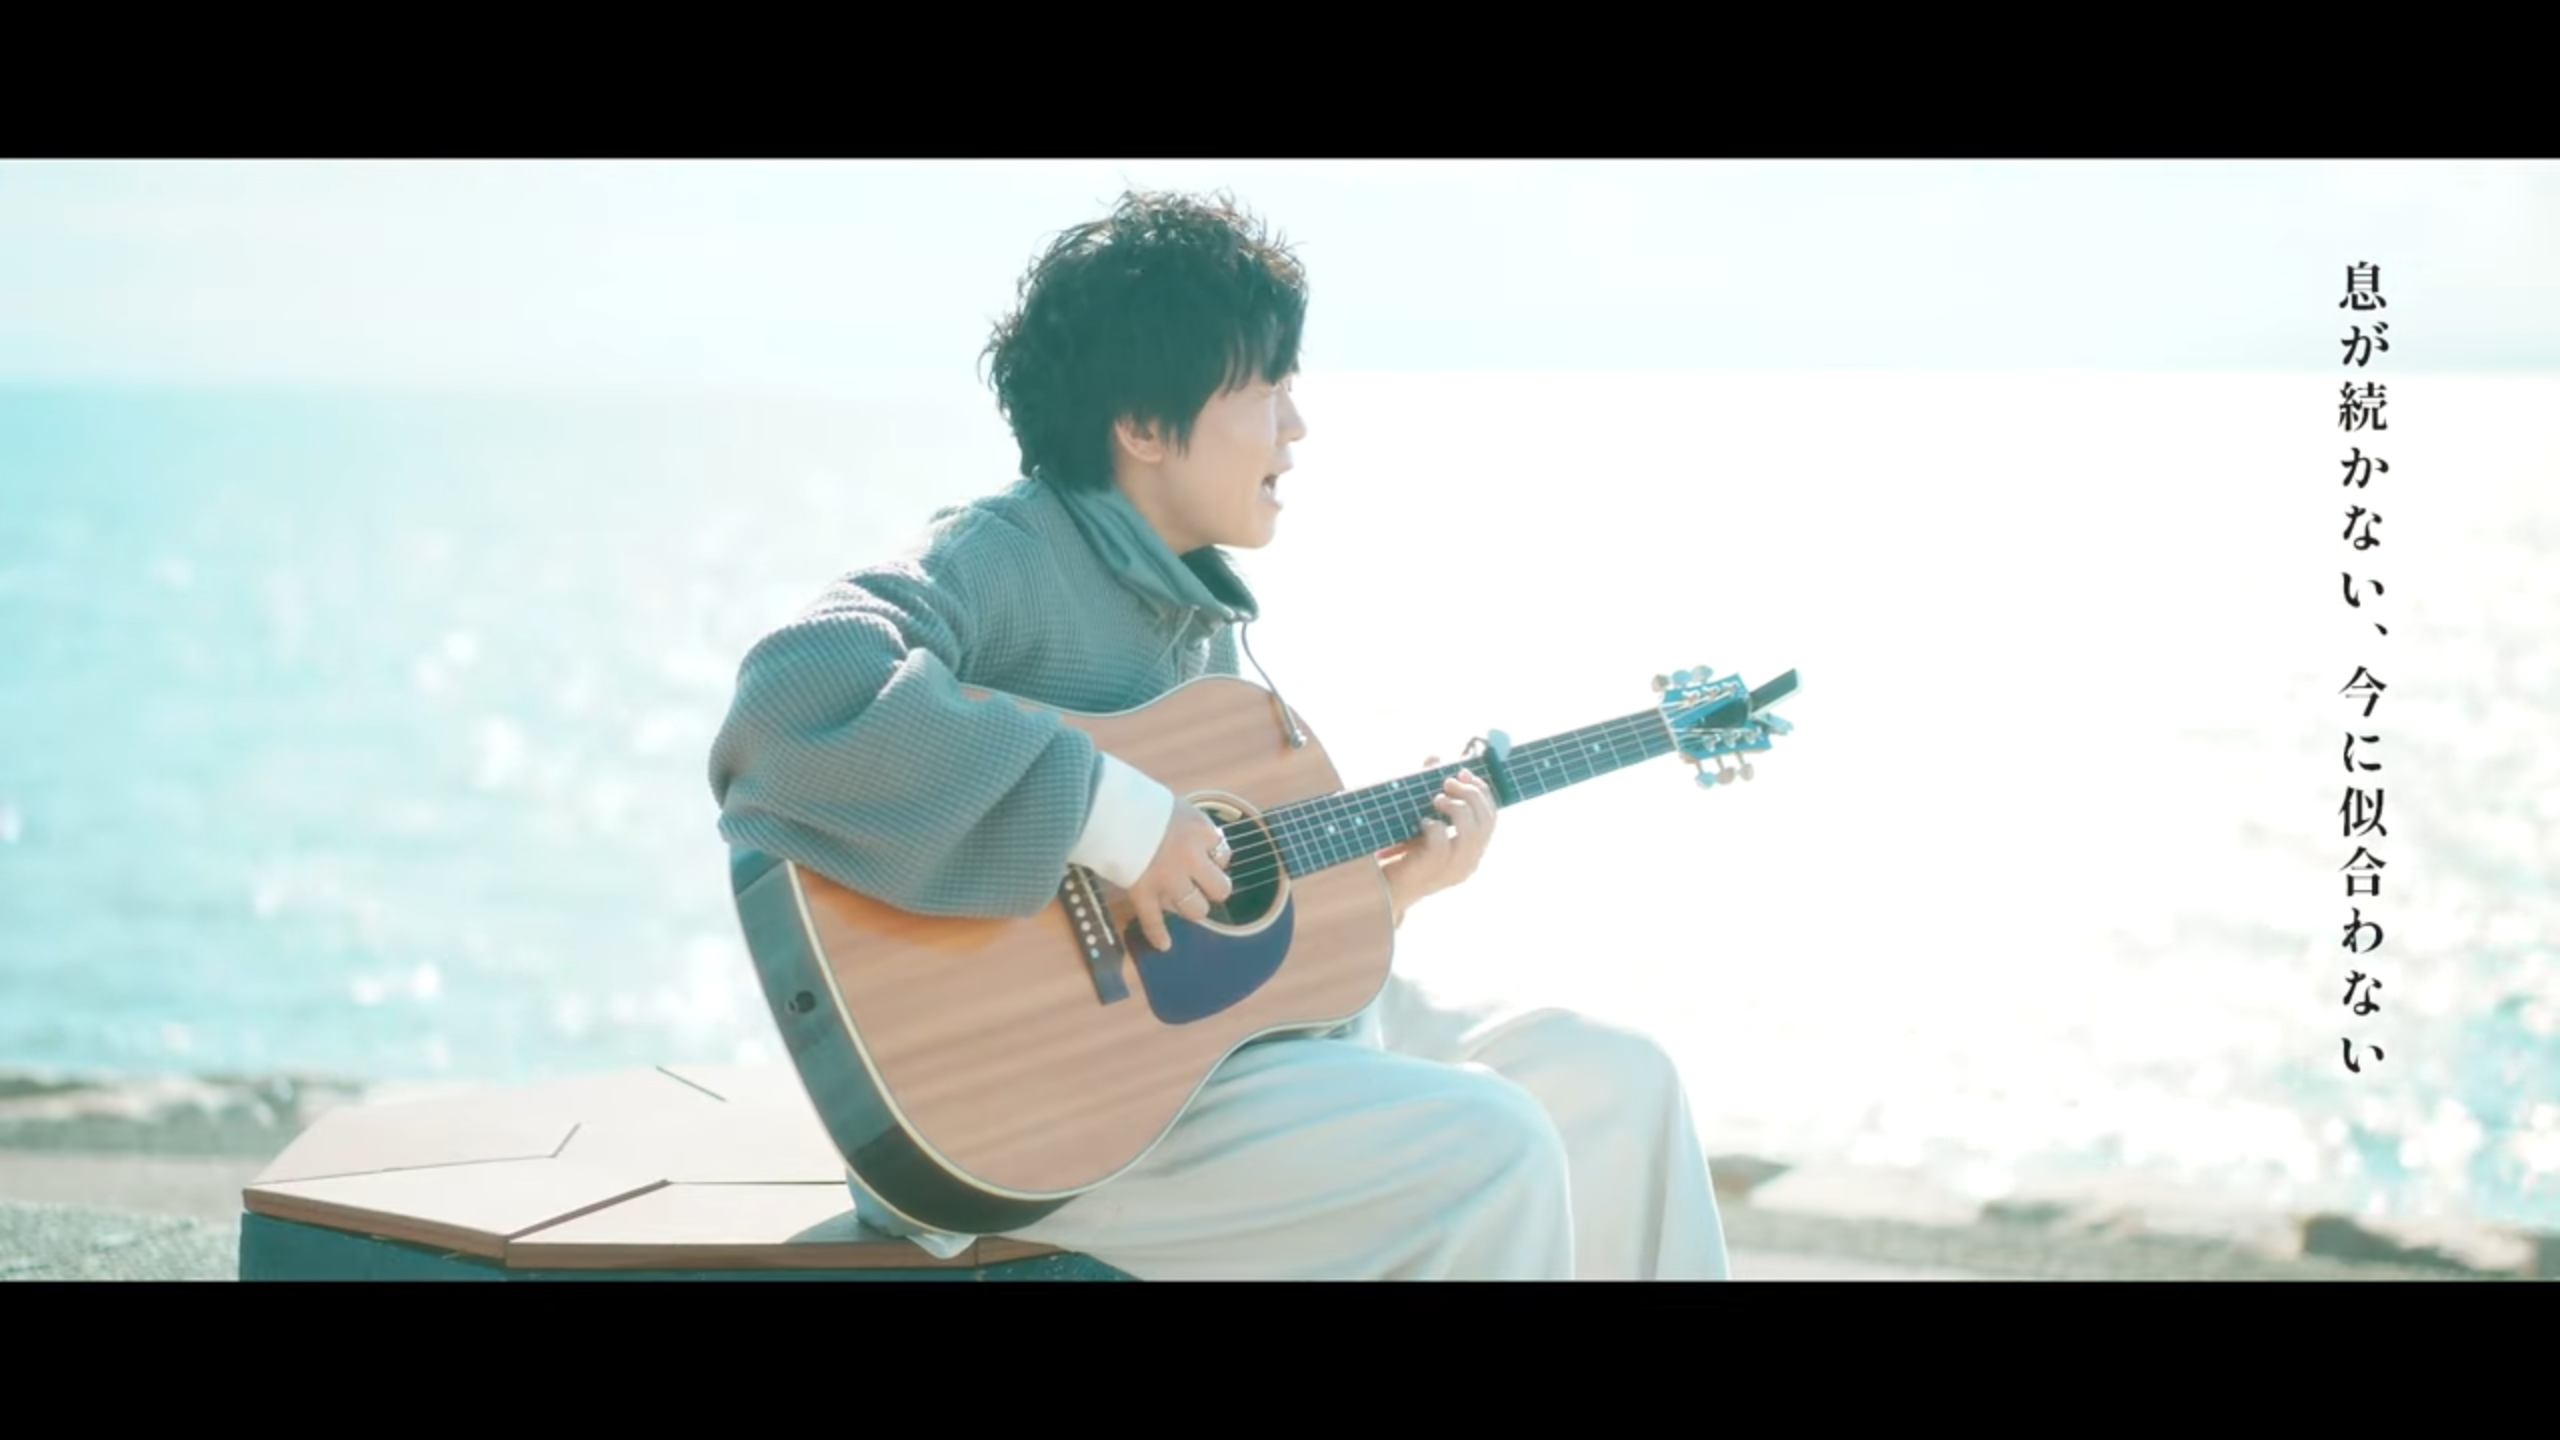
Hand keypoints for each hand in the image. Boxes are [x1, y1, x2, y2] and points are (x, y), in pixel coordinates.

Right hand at [1126, 803, 1233, 951]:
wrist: (1108, 806)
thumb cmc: (1138, 801)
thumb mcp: (1174, 805)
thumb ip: (1189, 824)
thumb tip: (1202, 839)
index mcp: (1200, 831)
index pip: (1223, 853)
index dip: (1214, 857)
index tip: (1204, 856)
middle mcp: (1191, 858)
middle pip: (1219, 888)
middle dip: (1212, 889)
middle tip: (1201, 885)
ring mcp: (1168, 879)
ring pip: (1195, 909)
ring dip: (1192, 908)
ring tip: (1185, 904)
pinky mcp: (1143, 893)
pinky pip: (1154, 921)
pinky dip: (1158, 935)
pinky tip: (1164, 945)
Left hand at [1377, 758, 1495, 926]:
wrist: (1384, 885)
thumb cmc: (1405, 851)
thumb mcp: (1423, 817)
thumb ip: (1431, 788)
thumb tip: (1435, 757)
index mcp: (1473, 850)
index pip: (1491, 817)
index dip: (1482, 791)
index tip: (1463, 771)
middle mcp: (1469, 861)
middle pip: (1486, 821)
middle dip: (1470, 794)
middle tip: (1447, 782)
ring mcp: (1453, 869)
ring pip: (1471, 832)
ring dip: (1455, 808)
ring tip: (1436, 799)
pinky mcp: (1433, 871)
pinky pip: (1442, 842)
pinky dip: (1434, 826)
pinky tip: (1421, 822)